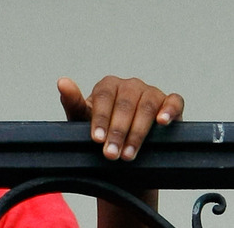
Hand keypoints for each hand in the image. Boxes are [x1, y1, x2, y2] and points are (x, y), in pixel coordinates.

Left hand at [57, 76, 183, 160]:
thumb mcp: (83, 120)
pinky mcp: (170, 102)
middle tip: (111, 154)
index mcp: (107, 86)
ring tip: (129, 153)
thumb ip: (72, 102)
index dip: (101, 118)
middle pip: (124, 104)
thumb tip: (62, 81)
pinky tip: (162, 122)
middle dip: (117, 132)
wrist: (123, 152)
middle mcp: (129, 85)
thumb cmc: (101, 131)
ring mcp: (151, 92)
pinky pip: (174, 101)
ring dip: (138, 132)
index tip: (97, 139)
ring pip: (146, 106)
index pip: (103, 97)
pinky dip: (169, 110)